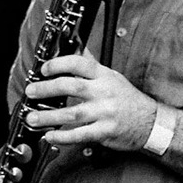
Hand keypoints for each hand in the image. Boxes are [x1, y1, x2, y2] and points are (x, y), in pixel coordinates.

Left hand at [25, 51, 159, 152]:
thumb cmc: (127, 99)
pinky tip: (50, 135)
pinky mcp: (105, 131)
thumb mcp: (112, 77)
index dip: (59, 64)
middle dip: (47, 89)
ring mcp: (105, 112)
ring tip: (32, 117)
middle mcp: (104, 92)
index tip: (44, 69)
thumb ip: (91, 65)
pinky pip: (80, 134)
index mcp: (105, 76)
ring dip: (48, 116)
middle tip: (31, 92)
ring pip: (72, 113)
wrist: (151, 122)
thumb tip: (77, 46)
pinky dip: (63, 136)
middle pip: (72, 87)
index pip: (80, 64)